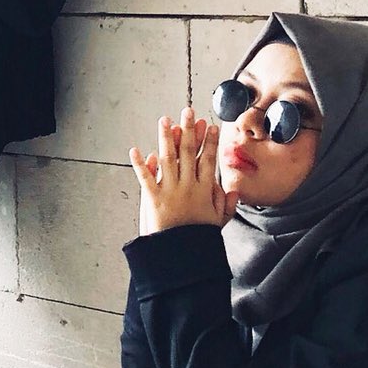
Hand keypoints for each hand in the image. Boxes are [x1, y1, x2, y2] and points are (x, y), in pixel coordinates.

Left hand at [129, 110, 235, 233]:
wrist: (181, 255)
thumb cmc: (198, 239)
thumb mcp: (218, 223)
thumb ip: (225, 205)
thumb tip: (232, 190)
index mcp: (204, 191)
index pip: (208, 160)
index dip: (210, 142)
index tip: (211, 126)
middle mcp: (188, 186)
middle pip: (189, 153)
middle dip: (189, 130)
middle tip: (188, 112)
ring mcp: (170, 191)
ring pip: (168, 159)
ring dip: (166, 138)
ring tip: (164, 120)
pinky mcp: (153, 199)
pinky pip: (145, 178)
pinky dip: (139, 164)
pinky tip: (135, 150)